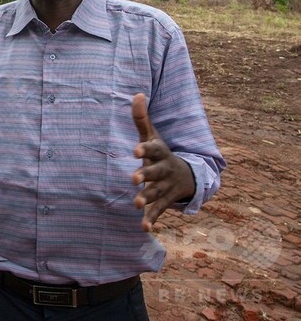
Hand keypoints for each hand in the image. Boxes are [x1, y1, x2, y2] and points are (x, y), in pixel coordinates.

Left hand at [131, 93, 194, 231]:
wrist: (187, 175)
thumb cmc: (161, 152)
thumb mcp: (153, 135)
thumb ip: (142, 118)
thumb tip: (137, 93)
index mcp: (160, 152)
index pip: (152, 149)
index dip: (144, 149)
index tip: (134, 150)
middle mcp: (163, 169)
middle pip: (154, 172)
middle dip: (145, 175)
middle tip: (133, 179)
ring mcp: (165, 186)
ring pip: (155, 193)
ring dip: (146, 198)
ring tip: (135, 203)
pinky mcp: (164, 201)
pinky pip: (158, 211)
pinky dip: (151, 219)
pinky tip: (143, 228)